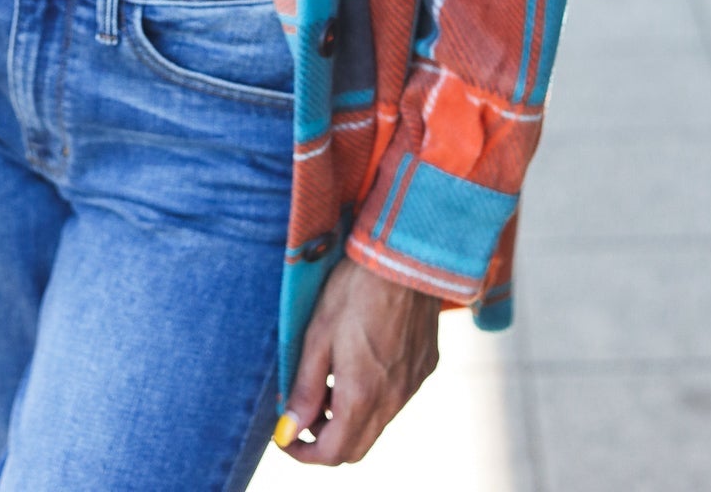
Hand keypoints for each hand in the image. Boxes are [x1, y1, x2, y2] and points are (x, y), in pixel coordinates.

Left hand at [276, 257, 440, 464]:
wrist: (404, 256)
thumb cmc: (354, 290)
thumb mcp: (317, 336)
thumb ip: (304, 389)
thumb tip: (287, 431)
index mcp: (362, 396)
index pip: (332, 453)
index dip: (304, 453)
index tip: (285, 436)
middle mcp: (393, 399)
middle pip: (356, 447)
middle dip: (326, 440)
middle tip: (305, 411)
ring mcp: (413, 384)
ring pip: (378, 423)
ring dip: (349, 417)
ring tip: (329, 379)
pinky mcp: (425, 365)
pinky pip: (397, 397)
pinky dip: (374, 396)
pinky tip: (361, 360)